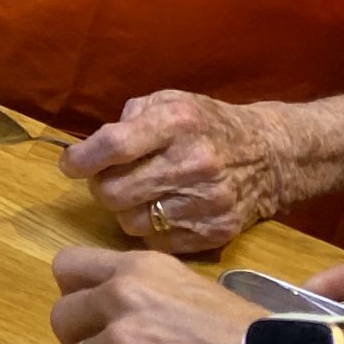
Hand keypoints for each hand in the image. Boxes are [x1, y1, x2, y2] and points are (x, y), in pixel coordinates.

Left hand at [59, 92, 288, 254]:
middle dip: (101, 187)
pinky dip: (151, 229)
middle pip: (116, 191)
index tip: (70, 165)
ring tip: (138, 195)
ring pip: (132, 222)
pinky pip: (158, 242)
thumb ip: (128, 120)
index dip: (82, 159)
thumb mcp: (168, 102)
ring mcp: (208, 201)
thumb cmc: (207, 124)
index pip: (114, 145)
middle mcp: (193, 162)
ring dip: (125, 211)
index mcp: (176, 122)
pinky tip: (161, 211)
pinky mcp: (217, 232)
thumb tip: (89, 151)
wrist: (272, 156)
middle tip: (108, 180)